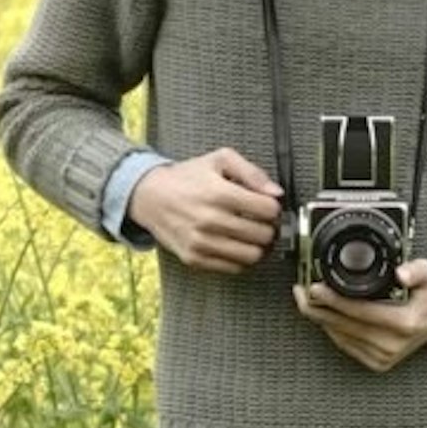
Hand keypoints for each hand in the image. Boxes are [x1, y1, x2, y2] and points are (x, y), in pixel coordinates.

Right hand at [132, 147, 281, 271]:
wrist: (150, 196)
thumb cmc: (187, 177)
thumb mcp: (220, 160)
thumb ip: (252, 173)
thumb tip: (276, 193)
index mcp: (219, 193)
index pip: (268, 210)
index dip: (274, 207)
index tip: (268, 206)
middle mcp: (210, 220)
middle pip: (264, 235)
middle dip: (270, 227)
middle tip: (263, 221)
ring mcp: (201, 242)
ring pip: (252, 256)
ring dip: (259, 246)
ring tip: (252, 234)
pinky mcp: (194, 258)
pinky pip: (234, 267)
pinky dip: (241, 258)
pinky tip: (236, 243)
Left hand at [296, 256, 426, 371]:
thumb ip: (417, 271)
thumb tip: (402, 274)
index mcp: (404, 324)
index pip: (359, 311)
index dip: (333, 299)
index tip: (314, 287)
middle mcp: (392, 345)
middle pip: (343, 326)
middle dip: (318, 308)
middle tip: (301, 291)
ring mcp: (384, 357)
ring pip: (340, 336)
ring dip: (321, 318)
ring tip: (306, 300)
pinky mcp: (377, 363)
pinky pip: (345, 345)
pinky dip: (332, 329)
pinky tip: (324, 314)